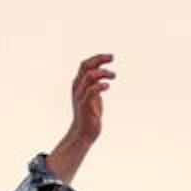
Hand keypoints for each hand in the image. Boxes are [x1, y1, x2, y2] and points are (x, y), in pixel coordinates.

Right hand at [47, 55, 114, 184]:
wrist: (83, 133)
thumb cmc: (89, 114)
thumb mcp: (92, 95)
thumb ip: (95, 83)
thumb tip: (103, 73)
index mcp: (78, 83)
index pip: (85, 64)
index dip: (97, 58)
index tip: (110, 57)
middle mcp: (77, 87)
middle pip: (86, 66)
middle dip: (99, 59)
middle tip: (112, 58)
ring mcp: (80, 96)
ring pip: (89, 76)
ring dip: (102, 73)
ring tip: (113, 76)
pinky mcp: (85, 106)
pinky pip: (91, 91)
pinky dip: (100, 86)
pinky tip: (108, 86)